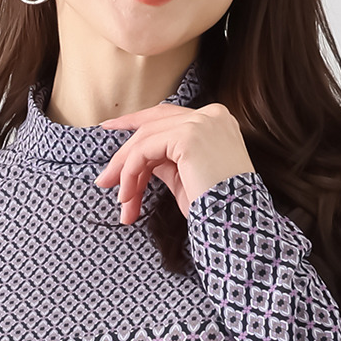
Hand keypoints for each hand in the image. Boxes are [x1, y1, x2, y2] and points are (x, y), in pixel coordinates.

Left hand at [93, 100, 255, 223]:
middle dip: (124, 155)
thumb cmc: (216, 209)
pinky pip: (144, 151)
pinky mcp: (188, 136)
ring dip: (125, 172)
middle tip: (103, 180)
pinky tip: (128, 197)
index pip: (167, 117)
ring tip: (121, 202)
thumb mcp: (186, 177)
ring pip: (145, 139)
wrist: (236, 225)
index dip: (135, 121)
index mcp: (216, 122)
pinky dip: (130, 174)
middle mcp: (211, 115)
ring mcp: (201, 123)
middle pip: (152, 126)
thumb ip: (165, 160)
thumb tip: (137, 160)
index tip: (108, 128)